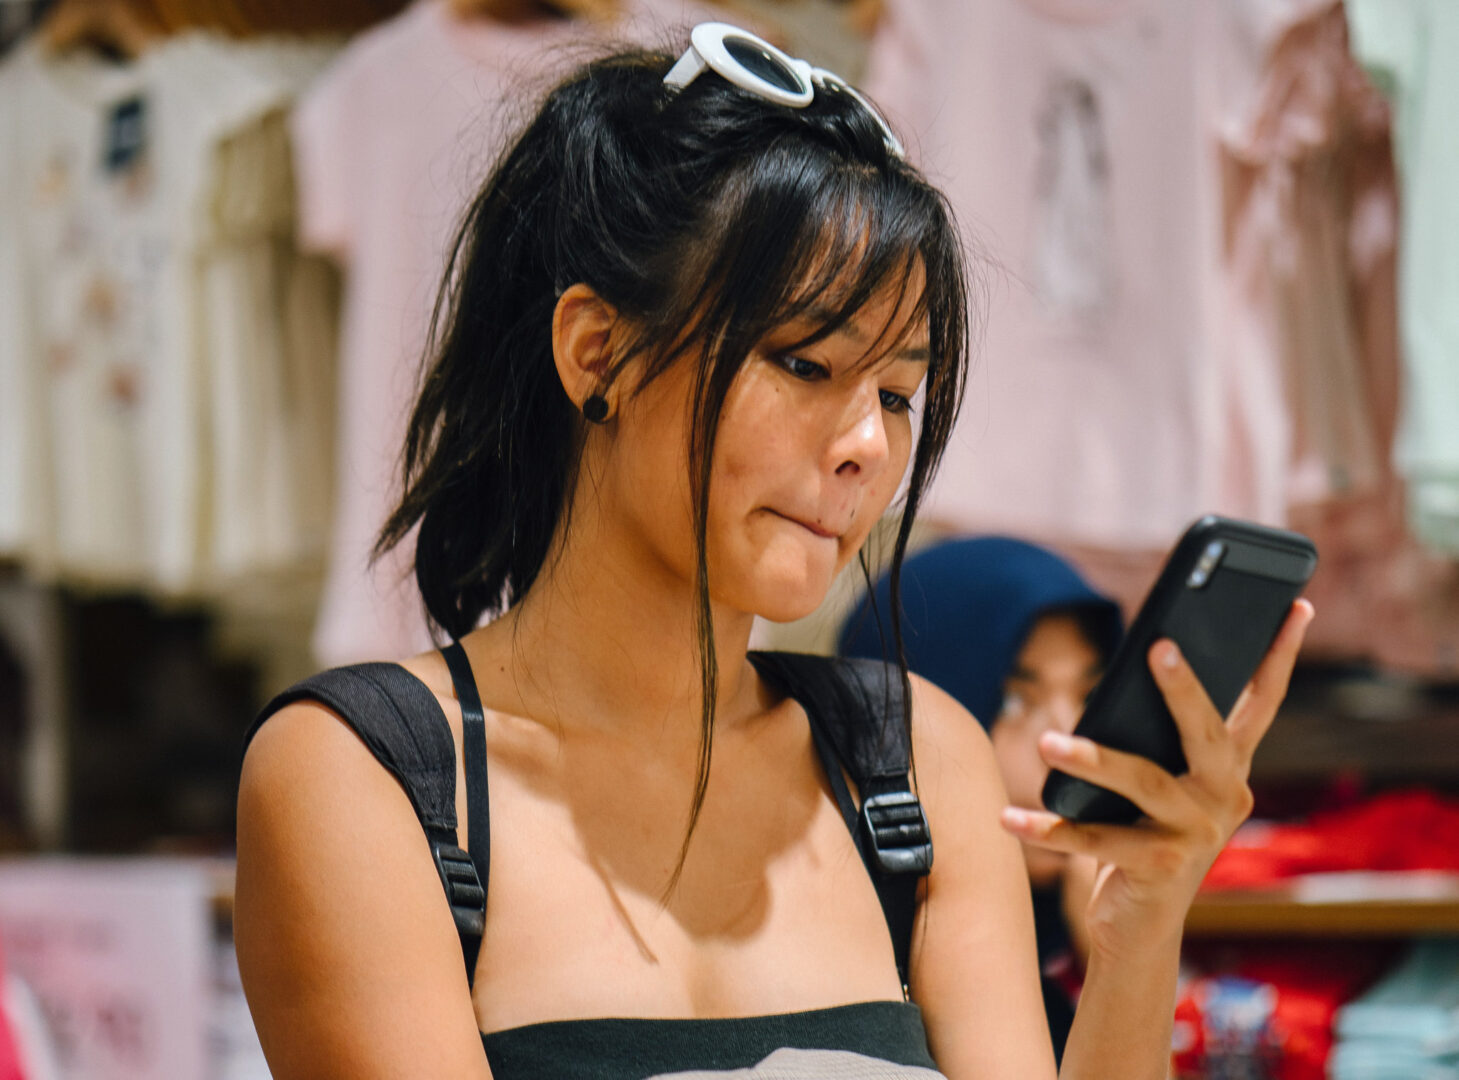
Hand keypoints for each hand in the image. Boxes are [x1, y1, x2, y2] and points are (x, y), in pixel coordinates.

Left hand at [998, 599, 1314, 959]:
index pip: (1262, 702)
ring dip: (1092, 759)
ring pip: (1144, 782)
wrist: (1142, 927)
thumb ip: (1154, 737)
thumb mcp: (1157, 782)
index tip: (1297, 603)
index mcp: (1229, 768)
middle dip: (1184, 687)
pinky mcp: (1161, 868)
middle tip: (1158, 647)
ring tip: (1049, 742)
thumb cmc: (1142, 835)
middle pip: (1205, 731)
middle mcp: (1226, 797)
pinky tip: (1010, 817)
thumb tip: (1131, 669)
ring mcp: (1198, 835)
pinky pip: (1096, 841)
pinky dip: (1049, 830)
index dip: (1280, 654)